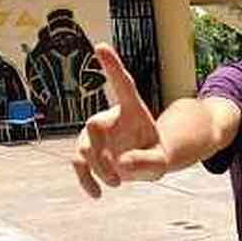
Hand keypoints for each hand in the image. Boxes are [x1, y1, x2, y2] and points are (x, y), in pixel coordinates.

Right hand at [72, 44, 168, 198]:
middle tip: (118, 176)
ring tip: (115, 184)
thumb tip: (121, 165)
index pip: (122, 84)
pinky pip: (79, 164)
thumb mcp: (161, 160)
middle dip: (101, 153)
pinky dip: (85, 180)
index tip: (100, 46)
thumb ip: (148, 161)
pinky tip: (97, 195)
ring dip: (95, 169)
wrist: (148, 162)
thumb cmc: (158, 154)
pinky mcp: (89, 153)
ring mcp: (96, 136)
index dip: (112, 66)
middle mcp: (109, 118)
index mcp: (132, 109)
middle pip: (94, 127)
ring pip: (83, 149)